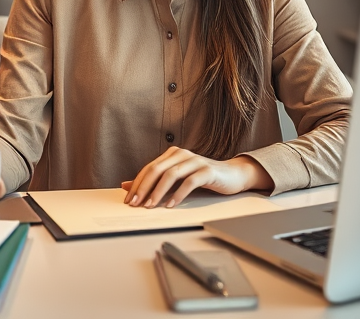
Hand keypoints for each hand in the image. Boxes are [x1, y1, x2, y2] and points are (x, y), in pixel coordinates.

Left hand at [121, 147, 272, 208]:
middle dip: (143, 187)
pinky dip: (178, 194)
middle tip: (135, 203)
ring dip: (158, 192)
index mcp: (173, 154)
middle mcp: (182, 154)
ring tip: (150, 205)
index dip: (137, 183)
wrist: (233, 175)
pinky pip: (189, 182)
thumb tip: (126, 185)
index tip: (128, 199)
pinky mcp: (207, 170)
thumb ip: (155, 180)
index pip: (149, 168)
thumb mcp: (177, 177)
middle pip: (157, 169)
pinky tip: (171, 205)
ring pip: (171, 174)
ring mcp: (195, 161)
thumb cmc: (204, 177)